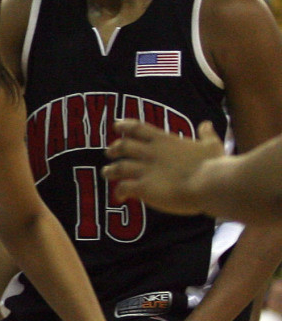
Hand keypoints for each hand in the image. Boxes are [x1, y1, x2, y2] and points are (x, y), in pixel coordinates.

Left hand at [103, 119, 223, 213]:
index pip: (139, 128)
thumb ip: (206, 134)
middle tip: (110, 152)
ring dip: (110, 171)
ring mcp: (145, 170)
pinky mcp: (144, 188)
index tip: (117, 126)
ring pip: (118, 168)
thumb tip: (206, 124)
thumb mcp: (212, 145)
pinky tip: (119, 197)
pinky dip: (118, 192)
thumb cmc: (214, 164)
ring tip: (106, 173)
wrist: (210, 184)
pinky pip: (123, 188)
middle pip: (123, 147)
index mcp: (165, 141)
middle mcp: (151, 153)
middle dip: (115, 149)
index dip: (126, 126)